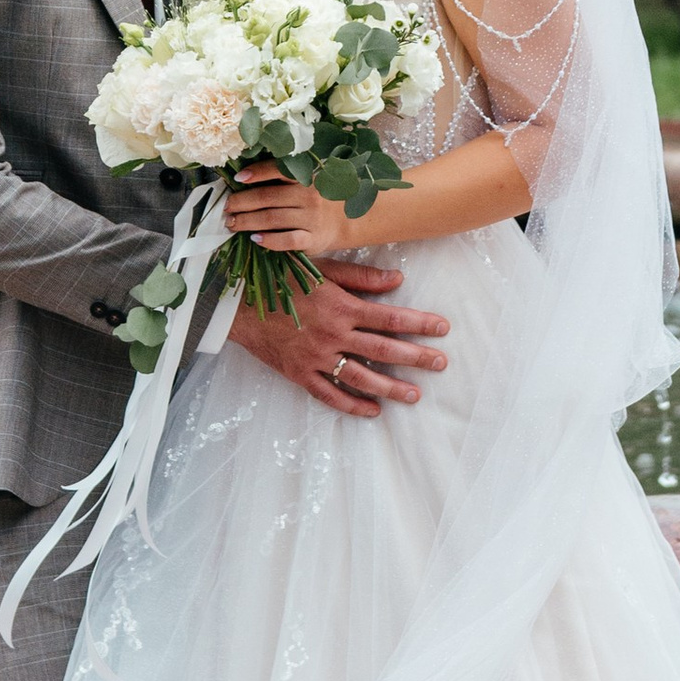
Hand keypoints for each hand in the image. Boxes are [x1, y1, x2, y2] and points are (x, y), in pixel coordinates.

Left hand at [221, 156, 357, 254]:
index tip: (238, 178)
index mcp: (306, 177)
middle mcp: (308, 196)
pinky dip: (270, 240)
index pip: (278, 171)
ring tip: (232, 223)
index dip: (256, 172)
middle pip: (268, 197)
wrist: (352, 219)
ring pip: (272, 218)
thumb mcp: (309, 180)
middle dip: (242, 202)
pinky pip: (288, 240)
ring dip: (248, 221)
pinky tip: (255, 239)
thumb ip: (285, 178)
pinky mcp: (312, 239)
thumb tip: (246, 178)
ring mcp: (310, 219)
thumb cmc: (321, 198)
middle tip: (227, 207)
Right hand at [228, 261, 447, 416]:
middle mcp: (332, 335)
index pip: (390, 317)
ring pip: (361, 378)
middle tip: (440, 364)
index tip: (443, 328)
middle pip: (383, 350)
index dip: (419, 323)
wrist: (236, 303)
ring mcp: (315, 358)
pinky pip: (329, 395)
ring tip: (414, 395)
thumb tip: (398, 280)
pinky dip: (352, 405)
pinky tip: (372, 410)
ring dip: (391, 388)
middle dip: (416, 358)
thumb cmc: (279, 279)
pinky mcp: (299, 374)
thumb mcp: (320, 270)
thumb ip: (360, 278)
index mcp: (340, 306)